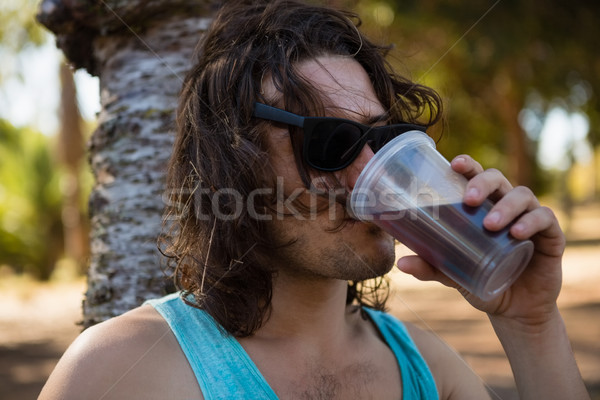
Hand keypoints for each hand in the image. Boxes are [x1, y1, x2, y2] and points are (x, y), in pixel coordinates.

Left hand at [396, 154, 564, 325]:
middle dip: (483, 183)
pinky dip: (531, 221)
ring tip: (490, 225)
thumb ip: (430, 266)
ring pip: (522, 196)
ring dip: (505, 206)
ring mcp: (530, 219)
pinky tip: (518, 233)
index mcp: (483, 207)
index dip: (468, 165)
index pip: (476, 177)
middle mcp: (506, 207)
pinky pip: (545, 219)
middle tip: (468, 199)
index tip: (454, 164)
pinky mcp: (551, 237)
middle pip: (498, 179)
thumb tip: (401, 262)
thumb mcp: (452, 274)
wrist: (513, 311)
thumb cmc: (481, 281)